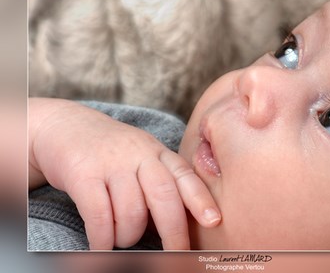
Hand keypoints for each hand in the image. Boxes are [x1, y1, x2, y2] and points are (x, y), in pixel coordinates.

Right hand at [29, 98, 220, 249]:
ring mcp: (111, 162)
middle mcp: (139, 154)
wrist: (65, 125)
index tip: (214, 221)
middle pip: (164, 196)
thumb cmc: (111, 151)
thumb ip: (160, 182)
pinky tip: (101, 246)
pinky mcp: (83, 173)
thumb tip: (178, 226)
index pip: (185, 175)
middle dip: (174, 231)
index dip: (201, 199)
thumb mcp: (142, 156)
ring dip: (129, 236)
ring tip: (122, 240)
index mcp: (157, 152)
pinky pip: (99, 214)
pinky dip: (102, 238)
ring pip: (132, 211)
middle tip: (176, 255)